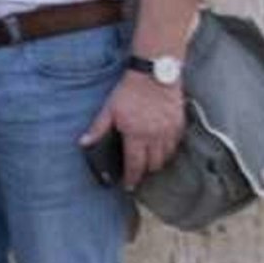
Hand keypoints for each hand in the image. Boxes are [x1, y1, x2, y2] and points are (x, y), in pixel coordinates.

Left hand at [80, 70, 184, 190]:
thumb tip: (84, 143)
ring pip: (166, 157)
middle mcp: (155, 137)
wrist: (154, 75)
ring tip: (149, 162)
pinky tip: (161, 148)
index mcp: (136, 135)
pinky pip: (176, 145)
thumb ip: (98, 128)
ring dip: (157, 162)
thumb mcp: (109, 109)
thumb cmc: (129, 92)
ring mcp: (169, 131)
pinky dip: (168, 150)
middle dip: (145, 171)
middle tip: (138, 172)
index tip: (129, 187)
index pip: (135, 165)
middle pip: (153, 164)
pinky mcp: (179, 125)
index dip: (132, 178)